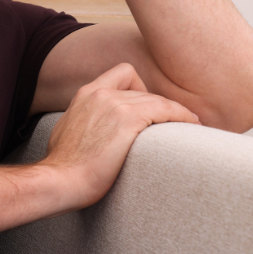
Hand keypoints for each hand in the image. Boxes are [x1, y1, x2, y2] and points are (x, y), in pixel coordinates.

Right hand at [37, 63, 199, 211]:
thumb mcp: (68, 129)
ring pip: (158, 100)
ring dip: (175, 113)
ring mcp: (115, 105)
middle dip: (160, 107)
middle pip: (145, 91)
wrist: (60, 180)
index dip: (140, 88)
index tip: (148, 109)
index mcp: (87, 94)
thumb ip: (84, 119)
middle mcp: (102, 94)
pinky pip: (166, 110)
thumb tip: (94, 127)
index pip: (123, 74)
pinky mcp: (128, 121)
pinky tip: (192, 124)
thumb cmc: (64, 166)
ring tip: (190, 125)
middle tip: (173, 124)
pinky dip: (182, 116)